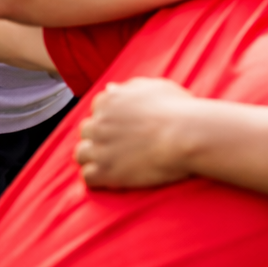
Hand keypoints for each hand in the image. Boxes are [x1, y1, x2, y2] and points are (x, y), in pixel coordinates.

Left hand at [76, 78, 199, 186]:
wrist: (186, 136)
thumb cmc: (177, 110)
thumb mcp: (155, 88)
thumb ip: (128, 88)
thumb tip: (110, 88)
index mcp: (108, 100)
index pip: (97, 110)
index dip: (111, 121)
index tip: (126, 128)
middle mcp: (98, 122)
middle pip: (87, 132)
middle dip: (100, 138)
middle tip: (123, 145)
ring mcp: (98, 147)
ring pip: (82, 154)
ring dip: (95, 158)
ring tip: (117, 162)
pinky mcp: (103, 171)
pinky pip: (88, 177)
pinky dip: (98, 178)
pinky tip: (115, 176)